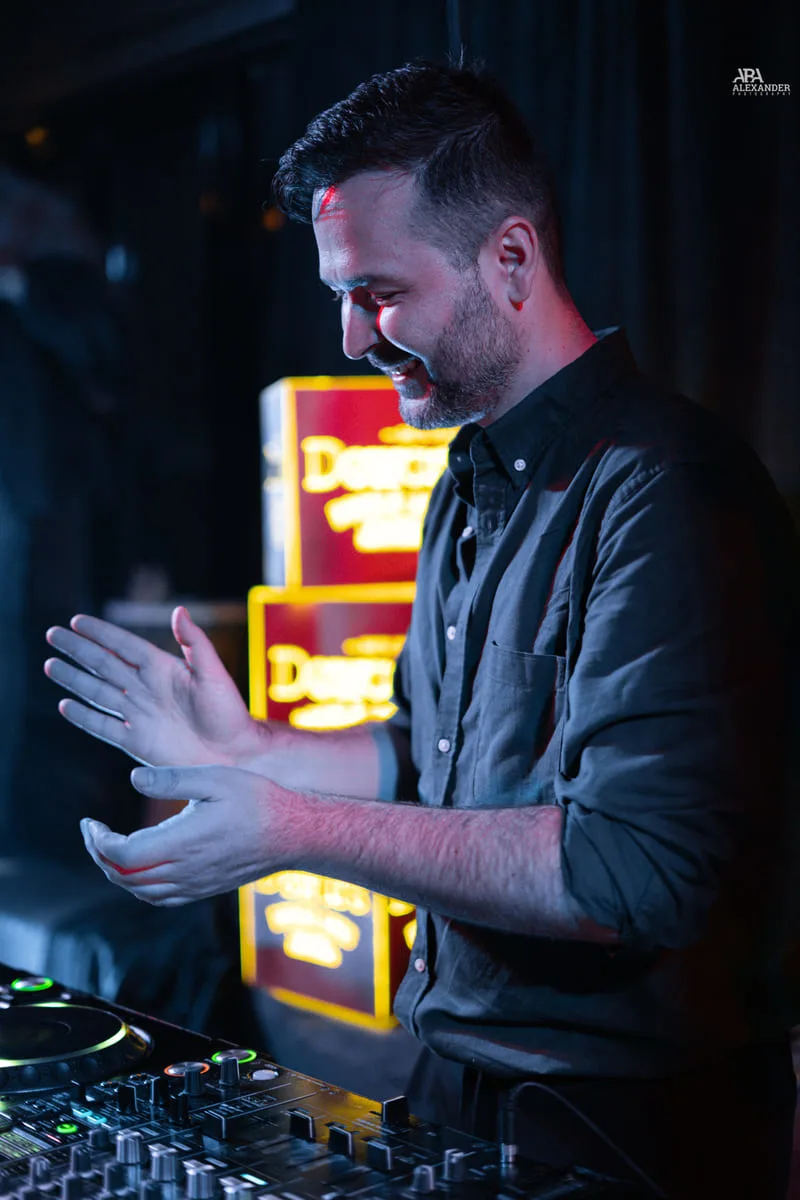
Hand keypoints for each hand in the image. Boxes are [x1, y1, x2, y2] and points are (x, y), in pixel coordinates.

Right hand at [45, 607, 260, 766]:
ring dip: (73, 679)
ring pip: (97, 692)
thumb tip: (178, 610)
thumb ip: (195, 642)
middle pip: (103, 665)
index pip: (124, 645)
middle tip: (53, 634)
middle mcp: (145, 688)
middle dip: (78, 650)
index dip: (101, 633)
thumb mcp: (213, 672)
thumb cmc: (229, 711)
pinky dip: (84, 716)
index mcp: (162, 668)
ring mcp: (138, 714)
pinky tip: (65, 705)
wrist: (234, 753)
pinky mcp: (135, 741)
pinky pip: (103, 726)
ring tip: (50, 665)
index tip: (77, 621)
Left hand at [81, 765, 284, 904]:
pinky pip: (161, 898)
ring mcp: (195, 885)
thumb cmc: (258, 800)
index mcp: (181, 843)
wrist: (295, 834)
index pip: (121, 855)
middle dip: (100, 855)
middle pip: (124, 877)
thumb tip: (132, 778)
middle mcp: (184, 871)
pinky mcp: (205, 889)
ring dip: (117, 873)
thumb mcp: (214, 778)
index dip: (97, 842)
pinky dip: (139, 887)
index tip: (91, 822)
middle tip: (94, 832)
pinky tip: (142, 867)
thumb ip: (170, 779)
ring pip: (140, 891)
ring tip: (111, 848)